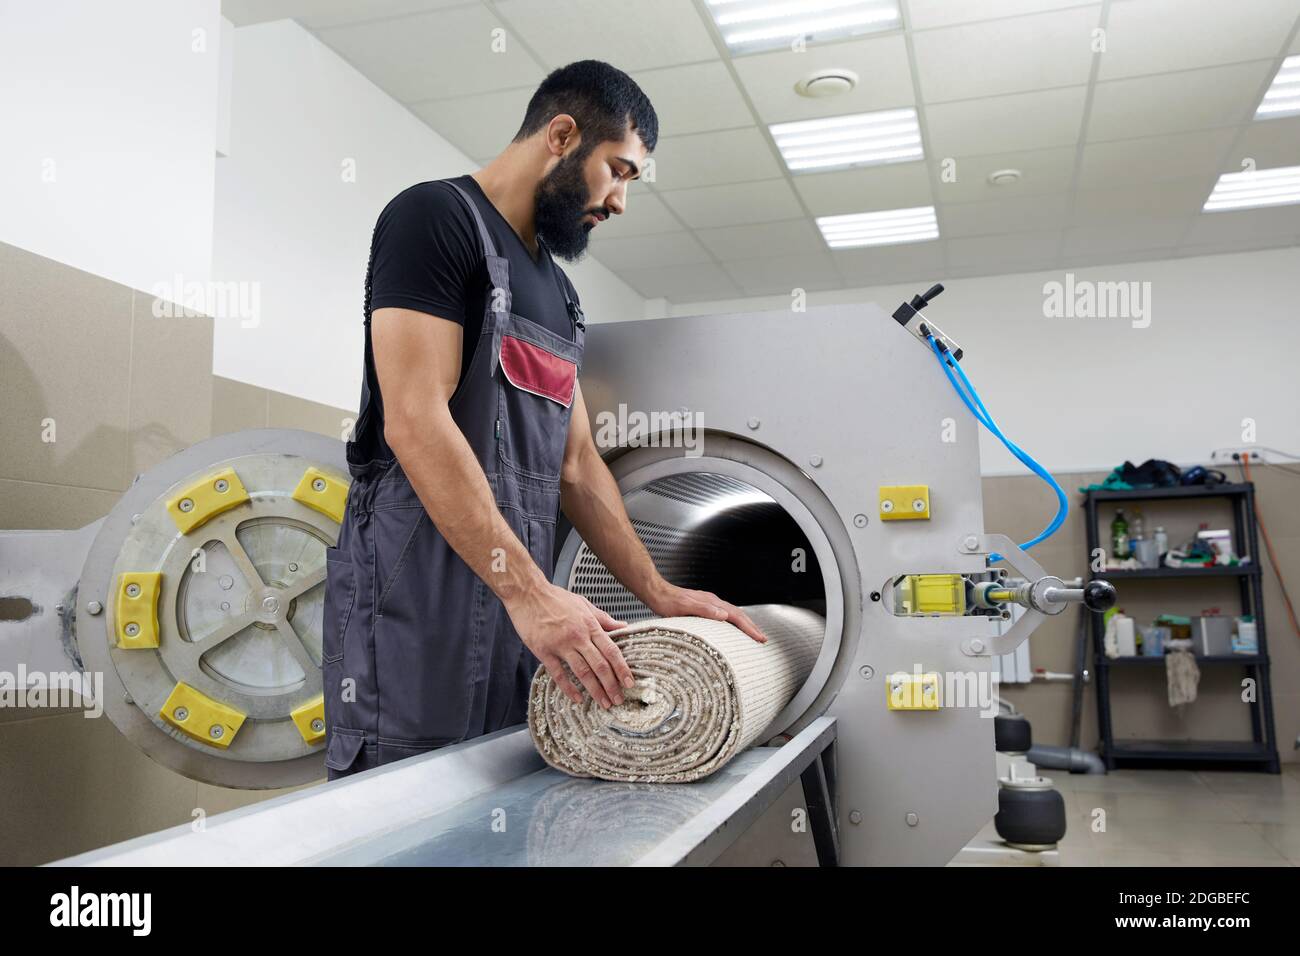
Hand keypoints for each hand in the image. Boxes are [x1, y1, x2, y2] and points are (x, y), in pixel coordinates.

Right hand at [507, 583, 633, 708]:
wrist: (527, 593)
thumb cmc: (555, 598)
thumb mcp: (583, 604)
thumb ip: (604, 619)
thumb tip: (624, 626)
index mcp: (589, 625)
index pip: (611, 651)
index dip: (622, 669)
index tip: (629, 683)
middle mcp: (578, 636)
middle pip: (600, 665)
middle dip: (611, 685)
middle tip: (618, 700)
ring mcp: (561, 645)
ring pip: (583, 672)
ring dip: (595, 690)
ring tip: (603, 703)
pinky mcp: (544, 651)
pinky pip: (559, 674)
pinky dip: (569, 689)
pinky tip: (577, 699)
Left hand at [644, 582, 767, 643]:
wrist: (656, 592)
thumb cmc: (667, 602)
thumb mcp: (685, 607)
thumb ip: (704, 610)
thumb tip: (724, 615)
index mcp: (712, 603)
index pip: (736, 616)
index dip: (749, 628)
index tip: (760, 638)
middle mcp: (713, 602)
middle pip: (738, 614)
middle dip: (751, 627)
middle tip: (763, 639)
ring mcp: (708, 603)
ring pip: (732, 614)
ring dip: (744, 625)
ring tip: (752, 635)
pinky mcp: (702, 607)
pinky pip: (724, 615)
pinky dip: (733, 623)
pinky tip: (730, 629)